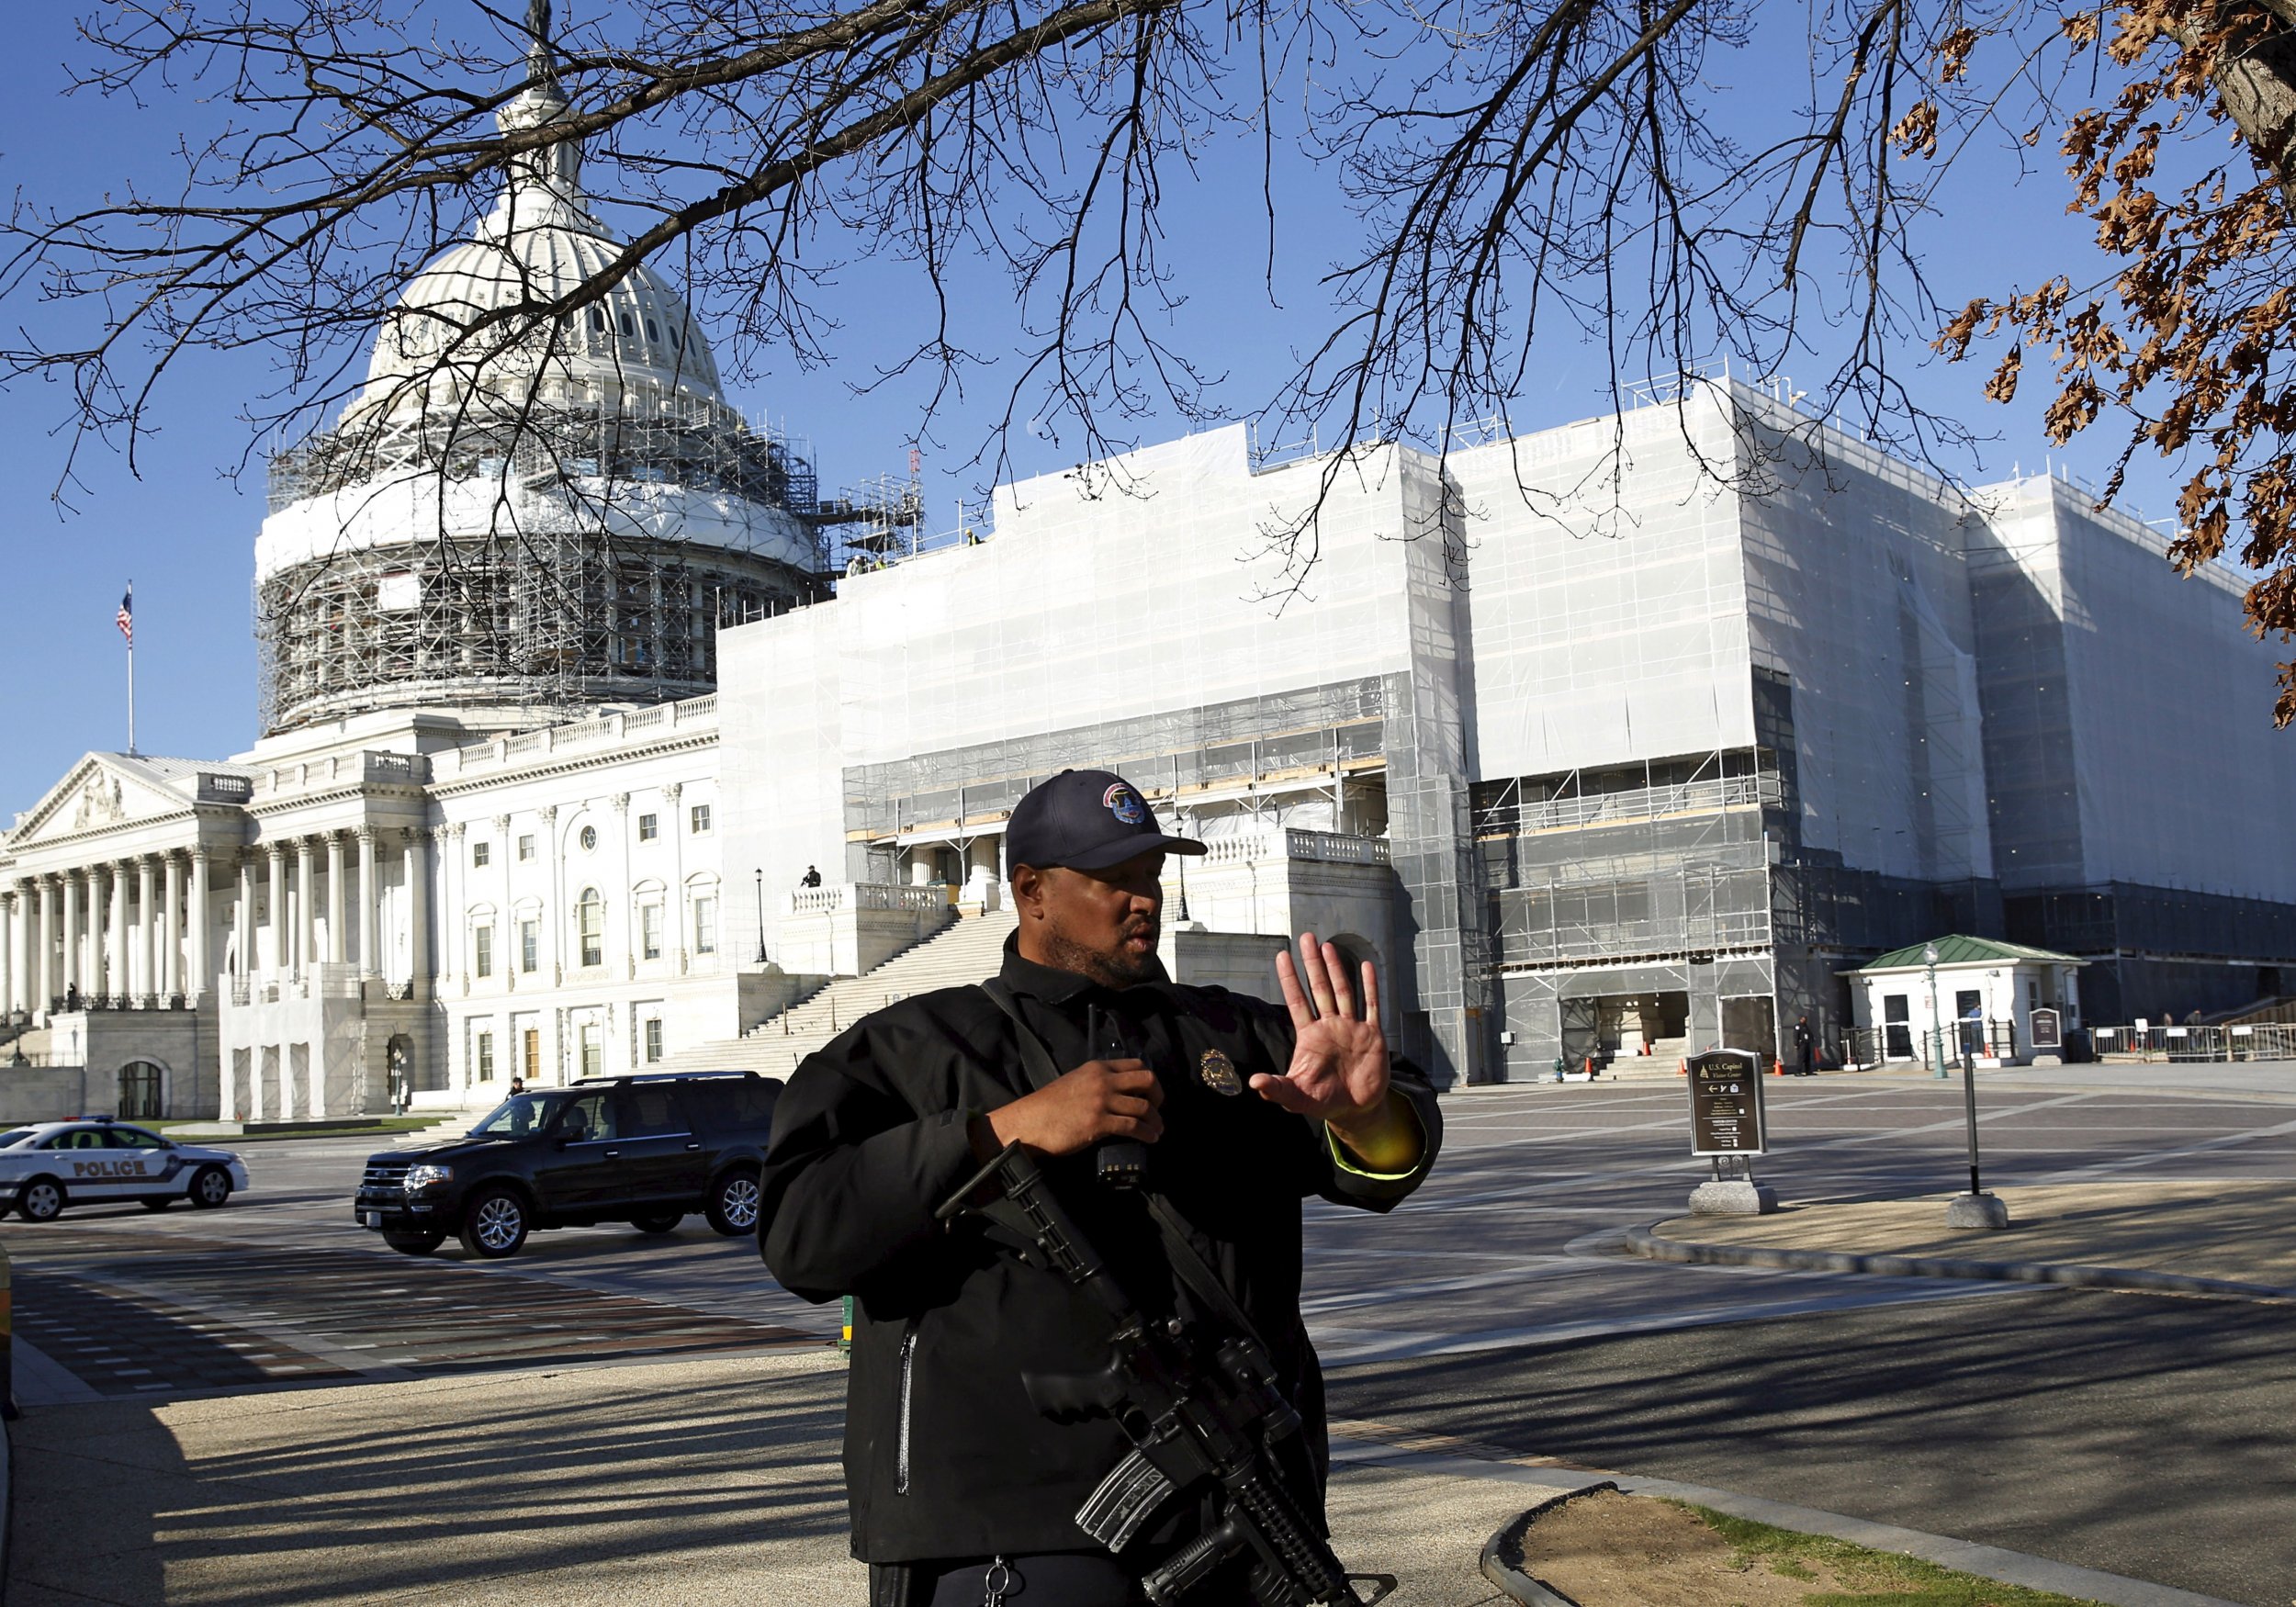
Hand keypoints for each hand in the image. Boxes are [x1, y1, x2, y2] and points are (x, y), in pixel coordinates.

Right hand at [983, 1059, 1163, 1157]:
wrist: (1030, 1121)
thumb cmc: (1048, 1105)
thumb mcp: (1075, 1081)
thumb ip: (1096, 1082)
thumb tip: (1117, 1094)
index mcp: (1097, 1067)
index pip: (1136, 1065)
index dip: (1150, 1080)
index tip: (1152, 1093)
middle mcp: (1103, 1080)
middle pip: (1147, 1080)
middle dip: (1158, 1096)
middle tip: (1158, 1109)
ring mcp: (1102, 1100)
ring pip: (1143, 1106)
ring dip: (1155, 1119)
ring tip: (1158, 1129)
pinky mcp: (1099, 1122)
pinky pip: (1133, 1126)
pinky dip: (1147, 1133)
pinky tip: (1151, 1139)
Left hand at [1254, 933, 1421, 1173]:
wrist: (1355, 1110)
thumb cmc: (1322, 1101)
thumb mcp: (1296, 1096)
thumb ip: (1277, 1088)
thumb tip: (1253, 1083)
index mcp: (1310, 1037)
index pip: (1297, 1001)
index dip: (1290, 979)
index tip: (1282, 955)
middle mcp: (1330, 1026)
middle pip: (1319, 988)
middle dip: (1312, 963)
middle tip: (1306, 937)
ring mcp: (1351, 1028)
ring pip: (1343, 992)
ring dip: (1336, 968)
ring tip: (1328, 946)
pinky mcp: (1372, 1035)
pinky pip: (1371, 1006)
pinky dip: (1369, 986)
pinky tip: (1366, 966)